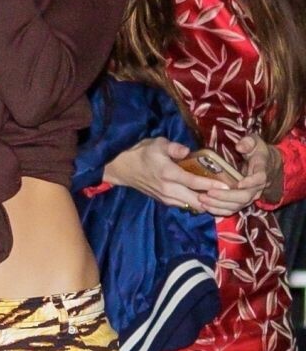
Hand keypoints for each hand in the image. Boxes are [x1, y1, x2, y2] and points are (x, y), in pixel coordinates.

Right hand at [103, 138, 222, 212]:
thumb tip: (187, 151)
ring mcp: (166, 197)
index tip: (227, 186)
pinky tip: (204, 197)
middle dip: (212, 200)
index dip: (211, 185)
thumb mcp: (158, 144)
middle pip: (196, 201)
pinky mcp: (164, 201)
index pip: (194, 182)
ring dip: (205, 203)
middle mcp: (168, 189)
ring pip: (191, 206)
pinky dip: (195, 203)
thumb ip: (174, 148)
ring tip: (219, 196)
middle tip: (227, 194)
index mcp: (168, 174)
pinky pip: (184, 205)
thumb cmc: (142, 152)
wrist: (123, 168)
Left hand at [201, 133, 281, 212]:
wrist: (264, 165)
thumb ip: (249, 142)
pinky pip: (231, 210)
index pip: (259, 178)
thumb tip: (240, 146)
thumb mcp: (255, 142)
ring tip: (202, 199)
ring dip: (219, 204)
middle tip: (208, 192)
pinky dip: (218, 210)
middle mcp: (257, 187)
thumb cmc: (256, 151)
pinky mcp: (241, 202)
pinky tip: (206, 206)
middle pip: (245, 197)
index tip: (239, 183)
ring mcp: (250, 197)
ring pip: (237, 206)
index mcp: (261, 170)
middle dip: (226, 196)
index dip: (250, 182)